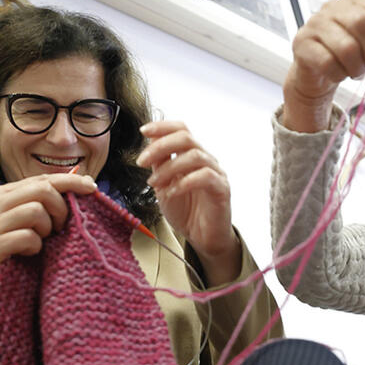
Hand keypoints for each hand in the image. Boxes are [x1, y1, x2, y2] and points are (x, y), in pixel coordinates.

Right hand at [0, 173, 97, 303]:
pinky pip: (28, 236)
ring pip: (35, 211)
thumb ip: (58, 199)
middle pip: (42, 190)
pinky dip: (36, 246)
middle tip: (60, 227)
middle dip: (60, 209)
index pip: (43, 179)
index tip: (92, 188)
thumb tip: (88, 179)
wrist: (5, 284)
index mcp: (5, 193)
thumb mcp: (43, 220)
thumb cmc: (28, 248)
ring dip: (47, 229)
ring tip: (42, 240)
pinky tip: (31, 252)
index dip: (70, 181)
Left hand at [136, 120, 240, 284]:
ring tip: (153, 183)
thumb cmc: (186, 211)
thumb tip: (150, 143)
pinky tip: (171, 192)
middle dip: (160, 146)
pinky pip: (205, 177)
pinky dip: (184, 182)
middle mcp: (206, 160)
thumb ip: (159, 164)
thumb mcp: (164, 185)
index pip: (181, 129)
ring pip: (195, 155)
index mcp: (192, 155)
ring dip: (169, 167)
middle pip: (186, 137)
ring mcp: (216, 173)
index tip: (143, 131)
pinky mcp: (222, 189)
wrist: (202, 237)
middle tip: (142, 162)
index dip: (162, 126)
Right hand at [283, 0, 364, 132]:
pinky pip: (328, 63)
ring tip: (355, 71)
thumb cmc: (351, 52)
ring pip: (346, 48)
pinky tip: (339, 74)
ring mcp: (314, 24)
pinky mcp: (301, 44)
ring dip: (356, 67)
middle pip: (363, 24)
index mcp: (353, 0)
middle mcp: (332, 7)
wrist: (318, 72)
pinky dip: (339, 75)